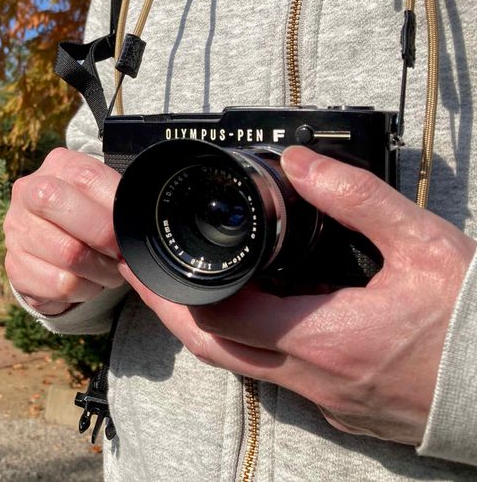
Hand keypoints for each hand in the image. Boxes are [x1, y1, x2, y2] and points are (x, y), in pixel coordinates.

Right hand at [4, 148, 125, 315]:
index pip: (87, 178)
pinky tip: (86, 282)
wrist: (58, 252)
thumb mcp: (106, 200)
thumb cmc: (92, 220)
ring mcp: (16, 230)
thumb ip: (121, 203)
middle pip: (66, 210)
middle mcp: (28, 192)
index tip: (130, 231)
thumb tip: (139, 226)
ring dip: (99, 270)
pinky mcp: (14, 266)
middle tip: (120, 253)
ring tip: (107, 270)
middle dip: (103, 237)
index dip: (114, 209)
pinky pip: (60, 285)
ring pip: (68, 254)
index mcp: (57, 166)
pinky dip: (84, 290)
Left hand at [118, 145, 475, 443]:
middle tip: (155, 277)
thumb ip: (356, 198)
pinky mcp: (348, 412)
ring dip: (219, 331)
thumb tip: (299, 164)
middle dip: (177, 312)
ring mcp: (331, 402)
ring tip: (205, 288)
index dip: (176, 290)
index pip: (219, 319)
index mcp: (326, 338)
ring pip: (247, 368)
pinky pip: (284, 380)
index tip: (153, 261)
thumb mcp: (423, 245)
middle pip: (216, 350)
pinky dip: (262, 348)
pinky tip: (273, 316)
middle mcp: (316, 378)